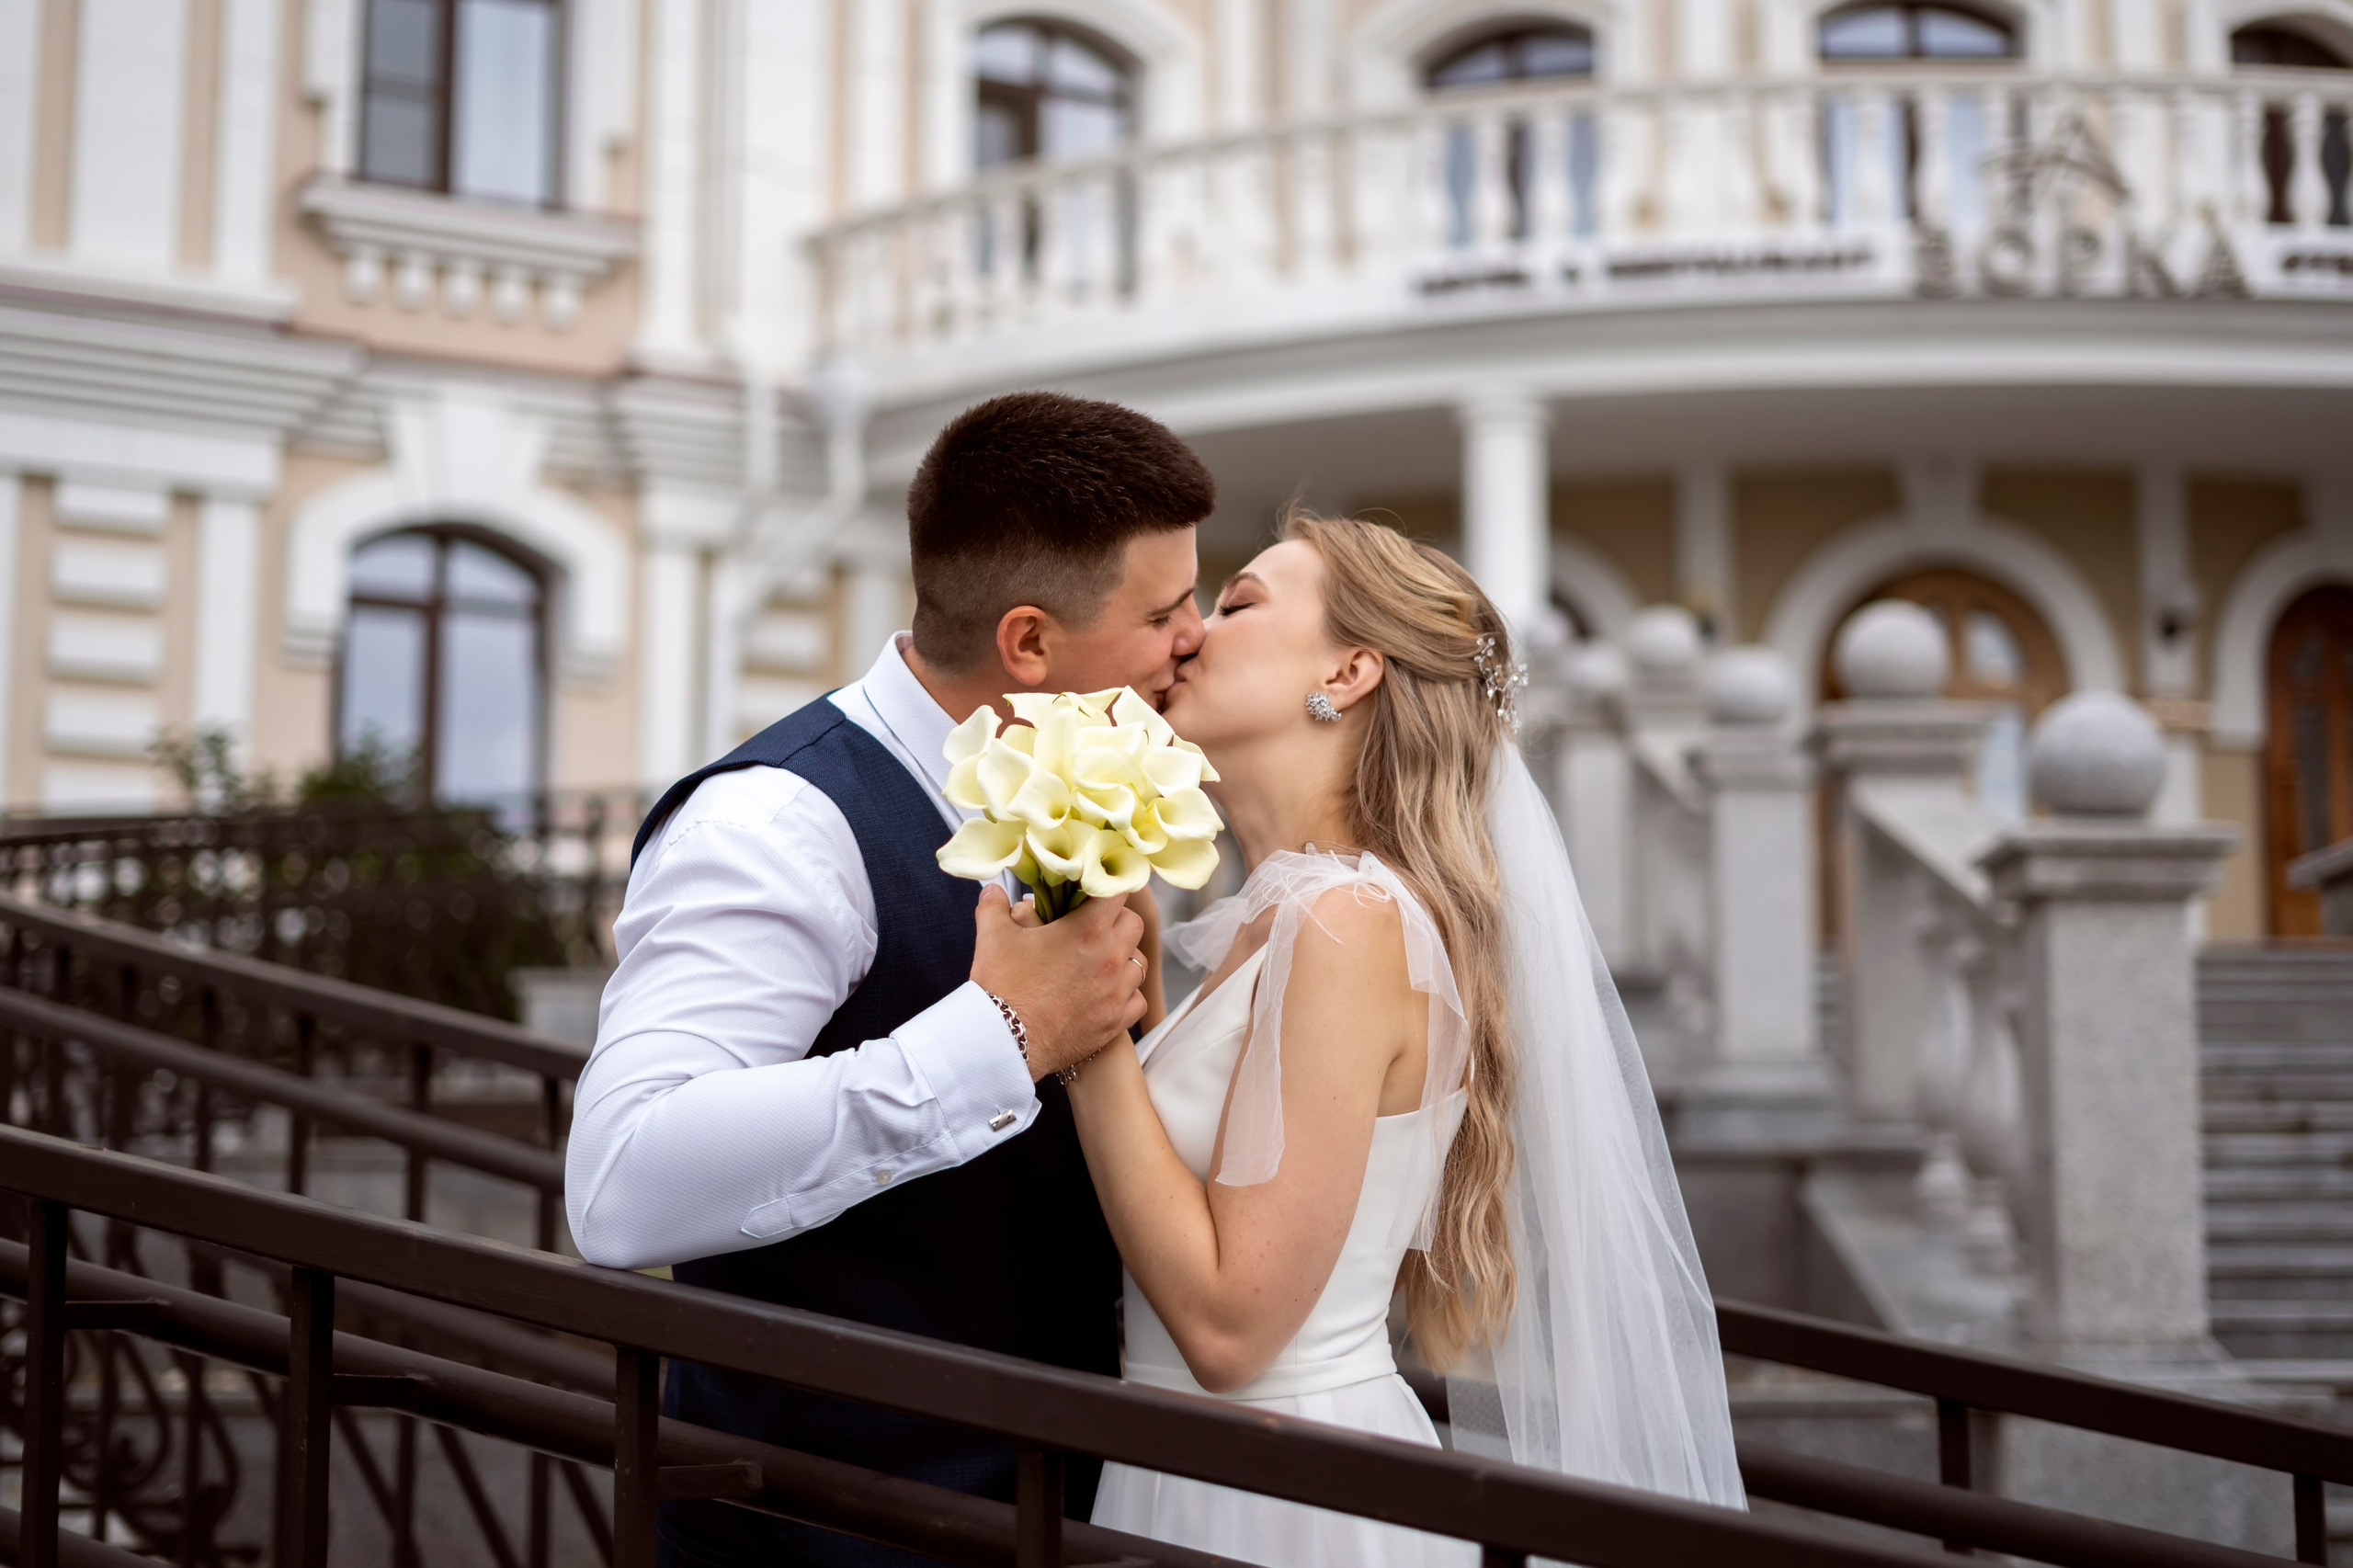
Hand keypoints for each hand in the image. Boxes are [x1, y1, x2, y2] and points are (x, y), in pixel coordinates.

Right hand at [971, 888, 1145, 1080]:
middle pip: (1133, 924)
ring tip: (1098, 961)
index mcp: (1088, 929)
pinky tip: (1104, 993)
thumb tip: (993, 891)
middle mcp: (1111, 957)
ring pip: (1139, 962)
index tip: (1093, 892)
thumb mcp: (992, 937)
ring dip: (1123, 957)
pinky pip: (1137, 999)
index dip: (1106, 887)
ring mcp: (1117, 992)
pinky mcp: (1116, 1021)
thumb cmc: (1001, 987)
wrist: (1004, 1042)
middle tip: (1091, 926)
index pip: (1117, 892)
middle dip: (1115, 920)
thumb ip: (994, 906)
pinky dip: (1125, 994)